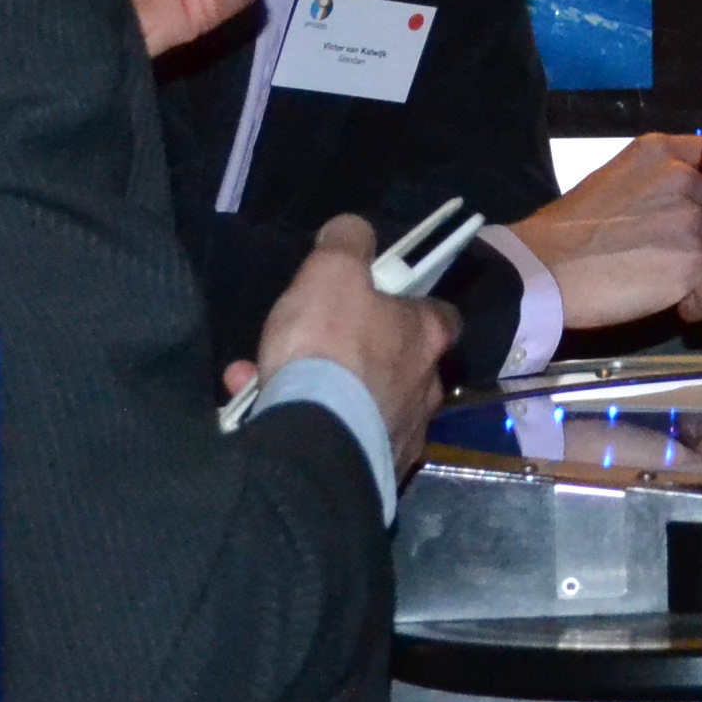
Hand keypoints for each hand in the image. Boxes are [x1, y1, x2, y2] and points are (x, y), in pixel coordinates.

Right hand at [229, 214, 453, 465]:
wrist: (315, 442)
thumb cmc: (330, 347)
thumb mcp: (333, 273)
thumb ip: (346, 245)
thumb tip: (353, 229)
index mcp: (427, 338)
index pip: (440, 315)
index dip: (410, 304)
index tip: (378, 298)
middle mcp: (426, 390)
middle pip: (399, 363)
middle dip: (358, 353)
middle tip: (314, 342)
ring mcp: (401, 436)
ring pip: (361, 403)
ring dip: (322, 389)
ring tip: (269, 378)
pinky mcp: (370, 472)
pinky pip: (336, 436)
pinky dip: (305, 421)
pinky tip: (261, 410)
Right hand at [512, 133, 701, 331]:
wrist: (545, 268)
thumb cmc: (569, 235)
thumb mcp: (618, 183)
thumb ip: (662, 185)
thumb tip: (699, 209)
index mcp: (661, 154)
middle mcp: (682, 179)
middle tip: (695, 268)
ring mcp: (690, 220)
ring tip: (679, 292)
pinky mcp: (693, 261)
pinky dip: (701, 304)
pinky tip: (680, 309)